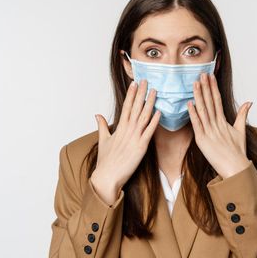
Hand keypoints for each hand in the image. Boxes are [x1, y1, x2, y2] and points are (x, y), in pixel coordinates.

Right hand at [91, 79, 160, 204]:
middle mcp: (127, 130)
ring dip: (150, 103)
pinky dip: (154, 121)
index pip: (126, 106)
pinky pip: (149, 132)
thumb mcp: (103, 140)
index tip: (135, 83)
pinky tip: (159, 112)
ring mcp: (134, 138)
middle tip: (146, 80)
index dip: (131, 94)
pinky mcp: (141, 147)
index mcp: (119, 128)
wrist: (107, 177)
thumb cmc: (105, 161)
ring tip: (155, 91)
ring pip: (143, 117)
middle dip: (141, 93)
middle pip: (135, 108)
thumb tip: (97, 115)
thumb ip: (101, 126)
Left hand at [187, 72, 252, 178]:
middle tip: (201, 74)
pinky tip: (190, 103)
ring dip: (199, 96)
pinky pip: (197, 125)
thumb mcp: (241, 131)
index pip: (217, 100)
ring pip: (203, 110)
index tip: (210, 76)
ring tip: (195, 83)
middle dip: (206, 87)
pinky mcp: (203, 140)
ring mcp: (210, 132)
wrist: (237, 168)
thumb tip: (249, 102)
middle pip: (210, 102)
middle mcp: (217, 124)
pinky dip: (193, 114)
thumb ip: (243, 115)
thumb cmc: (238, 153)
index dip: (213, 88)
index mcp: (224, 121)